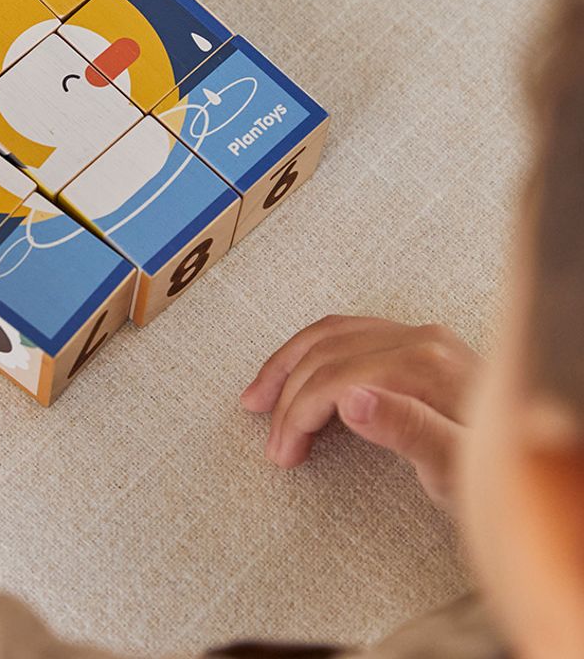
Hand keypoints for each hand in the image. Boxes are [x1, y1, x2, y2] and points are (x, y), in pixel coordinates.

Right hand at [240, 315, 483, 508]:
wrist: (544, 458)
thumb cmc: (504, 472)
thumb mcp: (459, 468)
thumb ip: (408, 431)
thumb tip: (352, 399)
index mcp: (423, 366)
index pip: (335, 378)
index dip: (299, 414)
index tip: (284, 451)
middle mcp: (418, 340)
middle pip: (327, 354)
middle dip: (288, 397)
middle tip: (272, 440)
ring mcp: (418, 337)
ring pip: (331, 333)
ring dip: (289, 363)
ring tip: (259, 394)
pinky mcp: (419, 344)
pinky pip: (350, 332)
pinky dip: (314, 350)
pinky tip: (300, 369)